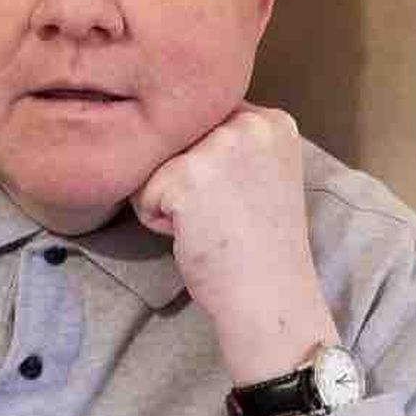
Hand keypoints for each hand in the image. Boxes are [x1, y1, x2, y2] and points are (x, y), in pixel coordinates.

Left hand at [130, 103, 339, 386]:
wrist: (269, 296)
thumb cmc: (260, 246)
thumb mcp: (263, 174)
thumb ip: (232, 144)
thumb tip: (171, 128)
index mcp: (273, 122)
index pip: (206, 119)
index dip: (205, 161)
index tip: (232, 198)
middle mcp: (249, 123)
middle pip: (179, 136)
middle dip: (186, 176)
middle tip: (221, 215)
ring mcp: (217, 147)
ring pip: (157, 161)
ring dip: (168, 195)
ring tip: (207, 224)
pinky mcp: (185, 176)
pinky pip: (142, 191)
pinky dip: (156, 219)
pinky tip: (192, 235)